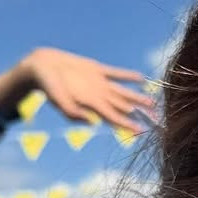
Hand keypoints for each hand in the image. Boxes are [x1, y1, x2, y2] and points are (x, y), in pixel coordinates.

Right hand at [0, 48, 155, 130]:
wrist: (41, 66)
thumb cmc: (48, 87)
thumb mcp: (59, 101)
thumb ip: (74, 113)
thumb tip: (92, 122)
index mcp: (93, 106)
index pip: (115, 118)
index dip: (128, 124)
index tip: (142, 130)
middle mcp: (100, 96)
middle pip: (124, 107)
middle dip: (139, 114)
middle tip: (156, 120)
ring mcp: (99, 83)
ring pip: (123, 92)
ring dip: (138, 97)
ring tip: (152, 102)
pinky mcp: (96, 70)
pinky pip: (115, 74)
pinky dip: (127, 76)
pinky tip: (140, 78)